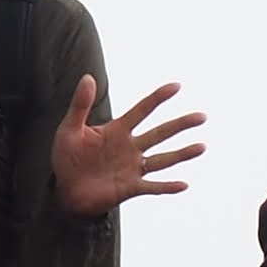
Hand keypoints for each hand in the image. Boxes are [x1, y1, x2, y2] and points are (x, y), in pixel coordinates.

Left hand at [50, 76, 206, 217]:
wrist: (64, 189)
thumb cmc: (67, 157)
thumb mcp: (69, 129)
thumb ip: (80, 105)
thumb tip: (88, 77)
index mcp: (117, 130)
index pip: (142, 110)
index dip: (158, 98)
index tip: (176, 86)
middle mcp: (130, 147)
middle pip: (160, 133)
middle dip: (180, 124)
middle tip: (202, 116)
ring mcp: (132, 168)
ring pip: (162, 159)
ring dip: (182, 154)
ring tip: (202, 146)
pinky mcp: (129, 187)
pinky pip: (152, 186)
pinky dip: (167, 186)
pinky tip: (183, 184)